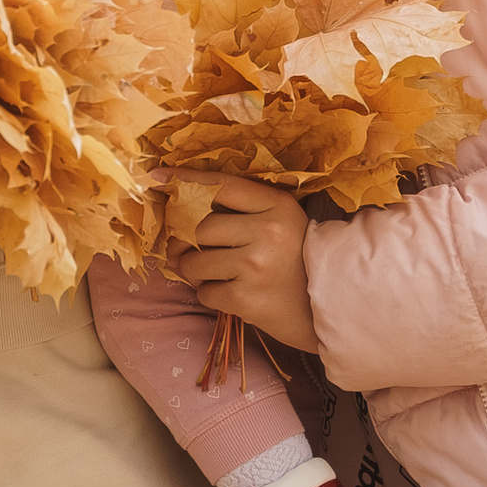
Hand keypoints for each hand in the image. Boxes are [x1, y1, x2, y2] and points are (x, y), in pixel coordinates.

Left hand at [170, 171, 320, 352]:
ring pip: (193, 262)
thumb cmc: (298, 260)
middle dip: (188, 241)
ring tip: (215, 274)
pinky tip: (231, 293)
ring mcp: (255, 266)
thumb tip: (179, 197)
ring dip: (194, 270)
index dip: (185, 180)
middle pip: (199, 227)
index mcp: (277, 205)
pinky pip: (204, 292)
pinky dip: (210, 294)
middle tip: (192, 250)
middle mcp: (266, 231)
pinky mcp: (245, 299)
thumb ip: (242, 206)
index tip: (157, 177)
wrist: (328, 309)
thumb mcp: (281, 220)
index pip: (221, 185)